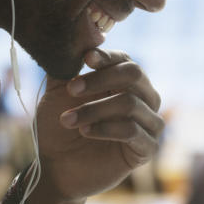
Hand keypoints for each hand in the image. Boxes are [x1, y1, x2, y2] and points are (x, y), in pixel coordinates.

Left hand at [29, 49, 163, 203]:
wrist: (55, 168)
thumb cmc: (59, 128)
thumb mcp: (58, 92)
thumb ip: (68, 66)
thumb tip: (81, 36)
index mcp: (124, 83)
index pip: (125, 60)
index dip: (107, 57)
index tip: (85, 59)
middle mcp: (142, 99)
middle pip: (135, 75)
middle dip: (100, 80)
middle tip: (72, 89)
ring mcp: (147, 124)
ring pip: (131, 104)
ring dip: (95, 109)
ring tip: (68, 120)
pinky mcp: (146, 150)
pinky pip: (133, 131)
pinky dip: (106, 128)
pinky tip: (85, 131)